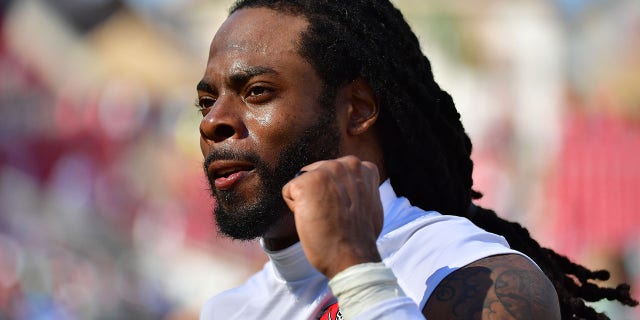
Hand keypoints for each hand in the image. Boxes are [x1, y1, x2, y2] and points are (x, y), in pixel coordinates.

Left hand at [281, 155, 383, 278]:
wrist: (352, 256)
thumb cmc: (360, 238)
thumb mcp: (369, 202)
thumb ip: (358, 188)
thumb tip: (345, 188)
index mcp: (362, 167)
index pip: (333, 173)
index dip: (335, 195)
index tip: (344, 212)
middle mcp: (345, 163)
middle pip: (316, 174)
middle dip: (320, 195)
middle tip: (333, 217)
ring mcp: (326, 171)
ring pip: (303, 182)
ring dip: (308, 201)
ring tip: (324, 218)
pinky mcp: (306, 182)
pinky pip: (288, 192)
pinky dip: (295, 210)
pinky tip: (313, 220)